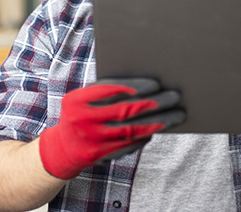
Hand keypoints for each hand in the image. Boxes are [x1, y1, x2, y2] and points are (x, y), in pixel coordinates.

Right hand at [39, 78, 184, 178]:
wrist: (63, 148)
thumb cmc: (80, 114)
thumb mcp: (83, 98)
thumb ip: (106, 90)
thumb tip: (145, 84)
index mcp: (76, 100)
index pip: (110, 90)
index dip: (135, 86)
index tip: (156, 84)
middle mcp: (82, 121)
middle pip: (125, 110)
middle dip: (154, 103)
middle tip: (174, 97)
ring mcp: (91, 140)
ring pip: (132, 130)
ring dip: (159, 121)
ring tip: (177, 115)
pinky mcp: (101, 156)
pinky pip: (130, 143)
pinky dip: (147, 135)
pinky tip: (160, 127)